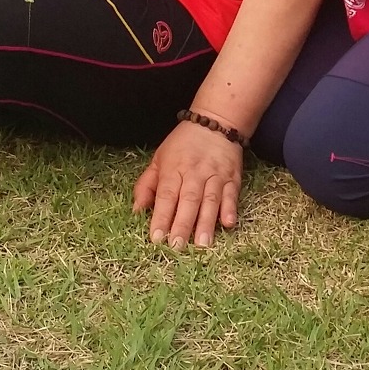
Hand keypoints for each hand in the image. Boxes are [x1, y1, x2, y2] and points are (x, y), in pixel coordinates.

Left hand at [132, 120, 242, 248]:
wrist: (215, 122)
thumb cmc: (182, 144)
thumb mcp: (159, 158)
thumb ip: (147, 184)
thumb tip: (136, 210)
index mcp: (173, 168)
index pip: (166, 196)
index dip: (161, 217)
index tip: (156, 239)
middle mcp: (194, 173)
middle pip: (188, 200)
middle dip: (182, 224)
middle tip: (177, 247)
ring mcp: (215, 175)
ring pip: (209, 200)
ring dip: (206, 223)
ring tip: (201, 245)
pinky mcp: (232, 177)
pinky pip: (231, 194)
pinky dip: (230, 208)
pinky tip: (228, 224)